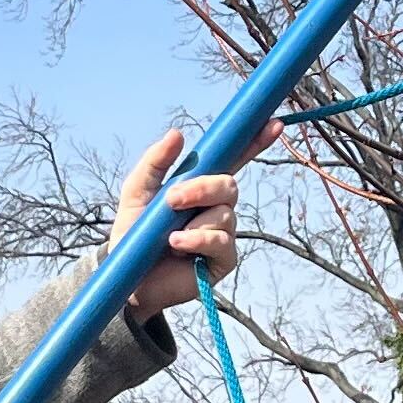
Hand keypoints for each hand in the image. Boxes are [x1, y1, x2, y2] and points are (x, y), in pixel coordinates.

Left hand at [113, 122, 275, 320]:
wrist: (129, 277)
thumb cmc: (134, 234)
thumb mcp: (137, 192)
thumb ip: (155, 163)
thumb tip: (178, 134)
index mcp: (200, 186)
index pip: (233, 161)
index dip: (254, 142)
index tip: (273, 125)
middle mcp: (216, 207)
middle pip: (229, 185)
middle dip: (202, 189)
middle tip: (172, 200)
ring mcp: (223, 234)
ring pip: (224, 214)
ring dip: (194, 221)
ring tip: (168, 236)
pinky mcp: (223, 260)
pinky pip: (221, 242)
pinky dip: (197, 240)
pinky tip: (177, 246)